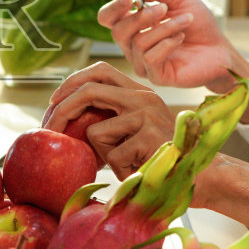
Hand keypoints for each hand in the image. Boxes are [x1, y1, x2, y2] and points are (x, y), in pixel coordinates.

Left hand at [41, 63, 177, 178]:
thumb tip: (67, 125)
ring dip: (102, 154)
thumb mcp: (134, 133)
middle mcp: (143, 98)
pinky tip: (137, 171)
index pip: (101, 70)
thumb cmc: (159, 159)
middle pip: (89, 90)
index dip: (72, 81)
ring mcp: (146, 115)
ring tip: (126, 163)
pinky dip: (117, 170)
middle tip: (49, 129)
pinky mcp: (149, 137)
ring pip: (96, 131)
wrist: (199, 177)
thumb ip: (109, 123)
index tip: (53, 100)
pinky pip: (111, 156)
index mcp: (139, 93)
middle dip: (62, 109)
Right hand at [98, 0, 236, 89]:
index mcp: (131, 24)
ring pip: (139, 43)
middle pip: (117, 31)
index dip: (114, 7)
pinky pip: (151, 59)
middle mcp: (132, 45)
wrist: (219, 47)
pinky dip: (168, 43)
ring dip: (165, 27)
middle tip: (165, 8)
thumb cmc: (197, 21)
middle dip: (141, 16)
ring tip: (186, 21)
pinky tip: (181, 38)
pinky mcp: (156, 76)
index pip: (106, 17)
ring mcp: (142, 63)